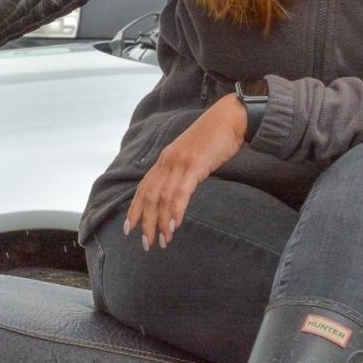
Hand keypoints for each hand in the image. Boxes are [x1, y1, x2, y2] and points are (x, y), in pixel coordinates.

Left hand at [125, 95, 249, 250]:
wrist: (233, 117)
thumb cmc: (217, 136)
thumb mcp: (194, 154)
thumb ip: (184, 170)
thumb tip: (180, 190)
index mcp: (166, 158)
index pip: (144, 187)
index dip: (135, 209)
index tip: (130, 228)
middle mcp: (168, 160)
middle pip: (149, 196)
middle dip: (145, 222)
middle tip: (146, 244)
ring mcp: (180, 162)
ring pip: (163, 198)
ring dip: (161, 223)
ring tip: (163, 242)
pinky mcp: (195, 164)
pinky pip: (180, 193)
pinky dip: (175, 211)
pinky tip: (175, 226)